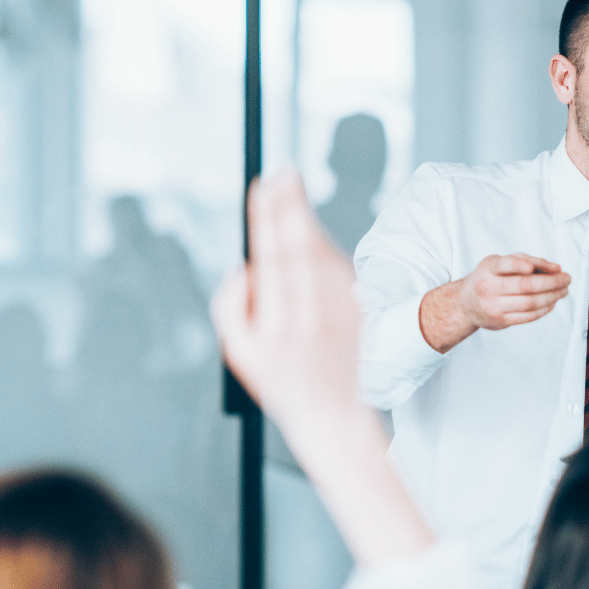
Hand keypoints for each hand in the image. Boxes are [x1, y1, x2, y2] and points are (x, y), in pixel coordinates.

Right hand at [212, 171, 435, 567]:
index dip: (267, 220)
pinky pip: (339, 270)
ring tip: (293, 192)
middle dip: (288, 207)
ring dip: (307, 220)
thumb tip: (242, 268)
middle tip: (283, 175)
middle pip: (297, 248)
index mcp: (274, 324)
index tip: (263, 189)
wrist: (332, 414)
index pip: (269, 258)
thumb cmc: (281, 383)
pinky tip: (312, 232)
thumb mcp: (240, 354)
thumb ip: (231, 308)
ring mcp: (335, 314)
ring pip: (321, 255)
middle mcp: (307, 316)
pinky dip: (325, 247)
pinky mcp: (356, 312)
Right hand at [418, 253, 571, 351]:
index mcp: (488, 269)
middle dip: (552, 282)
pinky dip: (545, 309)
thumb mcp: (498, 262)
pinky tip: (553, 302)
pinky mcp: (501, 322)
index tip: (544, 266)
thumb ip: (525, 260)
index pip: (506, 265)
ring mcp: (493, 307)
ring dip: (552, 297)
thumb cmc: (488, 278)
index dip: (523, 265)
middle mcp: (488, 288)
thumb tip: (555, 268)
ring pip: (530, 303)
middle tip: (567, 278)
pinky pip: (528, 316)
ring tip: (564, 290)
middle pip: (525, 286)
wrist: (465, 304)